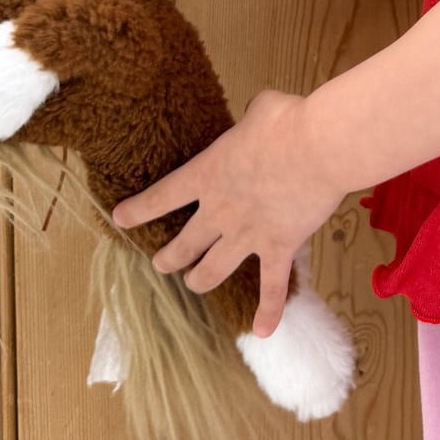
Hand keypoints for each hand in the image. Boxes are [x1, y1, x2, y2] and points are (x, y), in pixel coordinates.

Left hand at [108, 89, 342, 335]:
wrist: (320, 148)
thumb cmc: (289, 122)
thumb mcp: (262, 108)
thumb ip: (252, 117)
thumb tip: (261, 115)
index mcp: (208, 175)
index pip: (162, 197)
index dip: (138, 210)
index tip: (120, 219)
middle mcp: (220, 212)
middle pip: (184, 245)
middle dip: (168, 258)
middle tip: (162, 262)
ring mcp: (248, 235)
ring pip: (212, 271)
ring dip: (200, 280)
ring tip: (194, 283)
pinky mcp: (279, 248)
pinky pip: (272, 288)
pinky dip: (268, 311)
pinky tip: (263, 330)